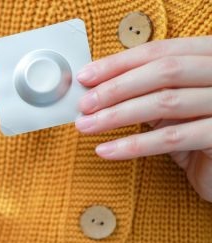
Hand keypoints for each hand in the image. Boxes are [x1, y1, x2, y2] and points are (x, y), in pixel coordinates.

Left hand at [75, 36, 211, 201]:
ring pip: (165, 103)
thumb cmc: (198, 135)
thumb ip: (148, 93)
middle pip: (164, 72)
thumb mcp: (174, 108)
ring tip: (86, 126)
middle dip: (116, 88)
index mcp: (211, 58)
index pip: (161, 52)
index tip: (86, 76)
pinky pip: (172, 138)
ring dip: (117, 115)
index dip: (120, 63)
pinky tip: (106, 150)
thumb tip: (97, 90)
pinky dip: (133, 144)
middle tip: (84, 104)